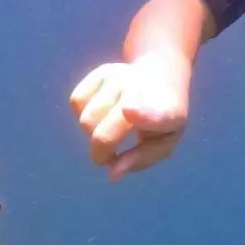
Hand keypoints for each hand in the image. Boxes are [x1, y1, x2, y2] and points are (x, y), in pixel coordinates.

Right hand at [69, 52, 189, 180]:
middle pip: (104, 134)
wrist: (163, 75)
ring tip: (109, 133)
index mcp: (167, 113)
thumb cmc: (163, 120)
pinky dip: (82, 114)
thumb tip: (112, 173)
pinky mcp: (103, 70)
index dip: (141, 116)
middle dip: (99, 154)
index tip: (128, 111)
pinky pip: (77, 101)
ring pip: (86, 120)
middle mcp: (143, 90)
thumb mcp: (163, 143)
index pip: (153, 116)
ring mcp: (122, 77)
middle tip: (108, 158)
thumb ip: (140, 160)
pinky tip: (101, 113)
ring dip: (92, 135)